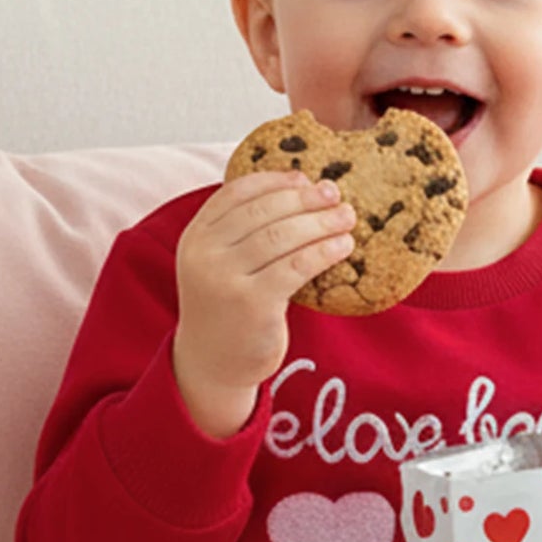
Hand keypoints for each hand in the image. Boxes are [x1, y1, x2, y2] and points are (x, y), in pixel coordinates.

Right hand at [172, 168, 355, 434]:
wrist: (213, 363)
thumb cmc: (227, 306)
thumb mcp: (220, 262)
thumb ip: (242, 230)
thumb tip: (300, 187)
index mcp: (195, 236)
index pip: (236, 193)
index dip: (274, 181)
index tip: (305, 178)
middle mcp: (205, 254)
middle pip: (264, 211)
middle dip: (304, 199)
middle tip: (335, 195)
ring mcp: (226, 279)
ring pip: (282, 236)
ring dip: (321, 222)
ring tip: (346, 218)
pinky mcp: (253, 304)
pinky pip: (297, 266)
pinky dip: (324, 251)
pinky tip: (343, 247)